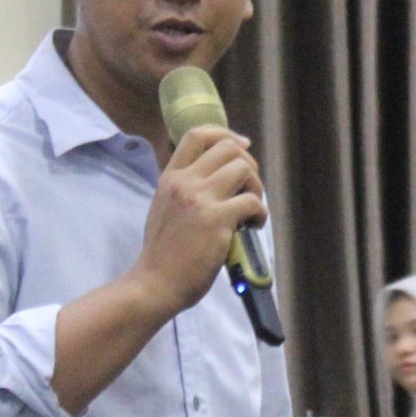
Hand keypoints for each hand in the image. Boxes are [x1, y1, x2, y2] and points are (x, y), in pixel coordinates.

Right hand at [134, 127, 266, 313]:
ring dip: (257, 187)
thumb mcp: (164, 208)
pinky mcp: (217, 220)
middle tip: (250, 187)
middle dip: (248, 163)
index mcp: (170, 177)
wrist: (155, 283)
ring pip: (243, 169)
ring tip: (252, 209)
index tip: (242, 145)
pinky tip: (253, 226)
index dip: (225, 134)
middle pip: (228, 148)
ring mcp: (201, 199)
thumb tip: (216, 180)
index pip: (197, 134)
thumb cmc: (162, 254)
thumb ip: (183, 190)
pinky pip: (253, 202)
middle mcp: (185, 182)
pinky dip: (260, 213)